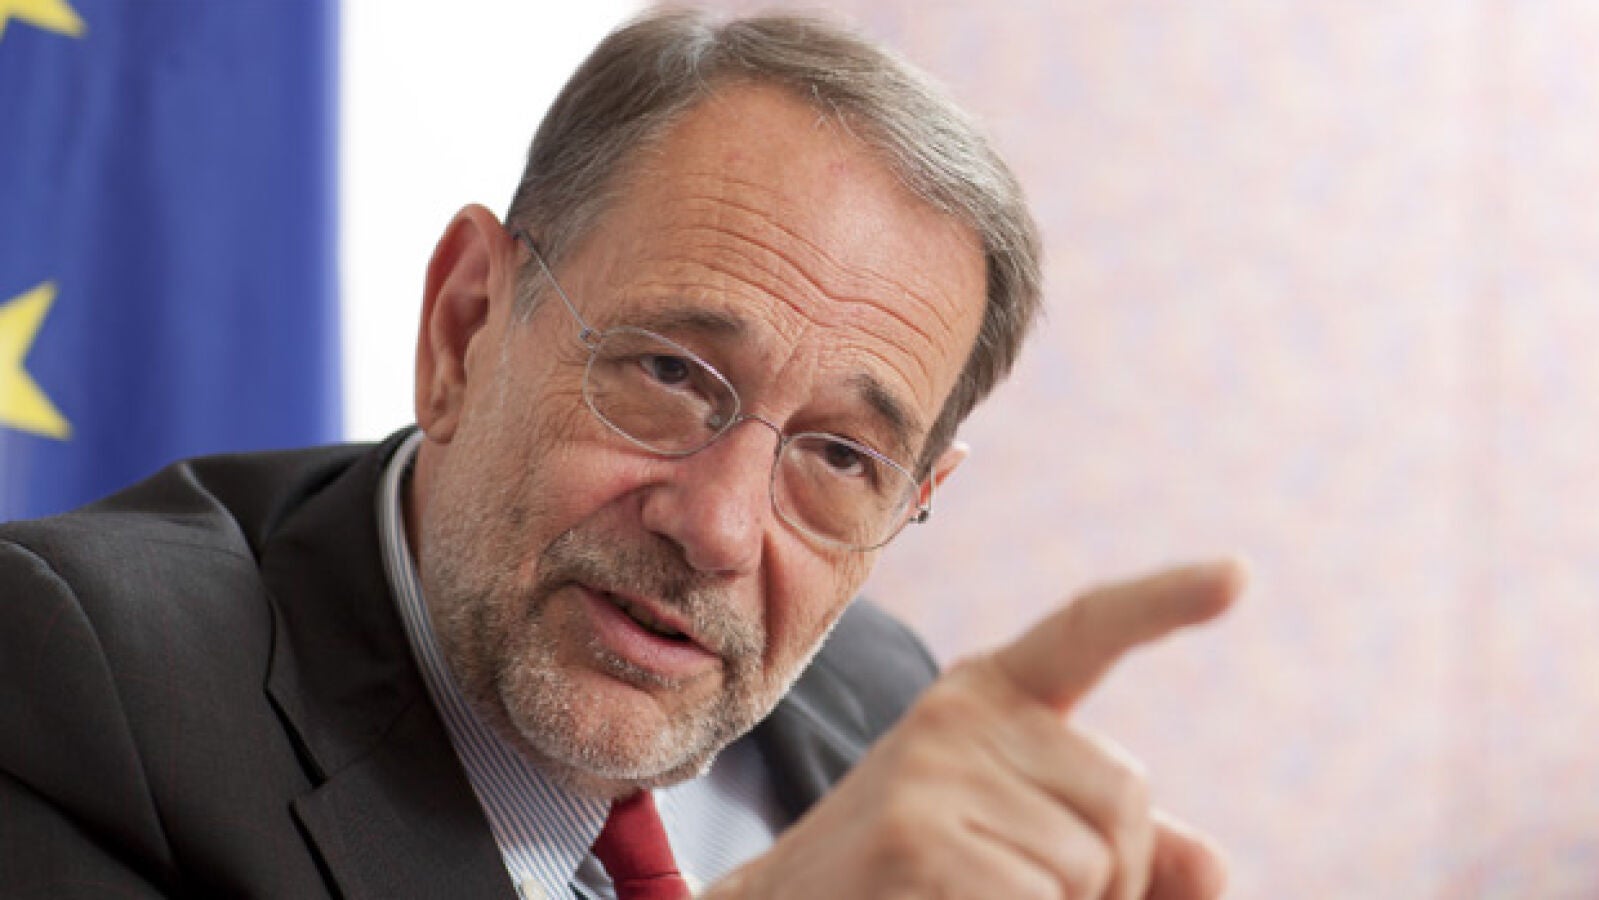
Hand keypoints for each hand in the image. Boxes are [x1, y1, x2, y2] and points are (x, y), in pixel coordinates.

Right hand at [704, 560, 1244, 899]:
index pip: (1087, 629)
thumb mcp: (1018, 841)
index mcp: (988, 695)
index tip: (1239, 576)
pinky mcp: (917, 834)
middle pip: (1126, 798)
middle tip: (1016, 895)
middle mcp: (962, 712)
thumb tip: (1211, 862)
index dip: (1164, 602)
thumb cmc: (917, 881)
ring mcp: (934, 768)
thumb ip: (1119, 845)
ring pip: (1093, 866)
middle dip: (1110, 880)